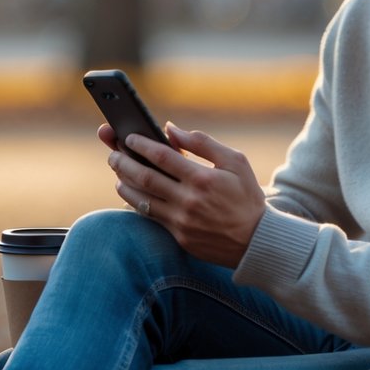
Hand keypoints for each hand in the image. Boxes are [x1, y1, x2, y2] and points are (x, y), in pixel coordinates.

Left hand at [100, 122, 266, 266]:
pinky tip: (130, 192)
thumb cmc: (246, 196)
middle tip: (113, 153)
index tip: (128, 137)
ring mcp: (181, 221)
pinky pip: (150, 216)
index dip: (141, 144)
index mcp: (202, 178)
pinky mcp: (178, 236)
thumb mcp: (235, 161)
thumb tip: (171, 129)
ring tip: (118, 171)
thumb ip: (202, 143)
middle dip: (124, 162)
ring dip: (124, 182)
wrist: (255, 240)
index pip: (162, 156)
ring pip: (141, 199)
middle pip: (145, 177)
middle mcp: (188, 200)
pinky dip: (136, 202)